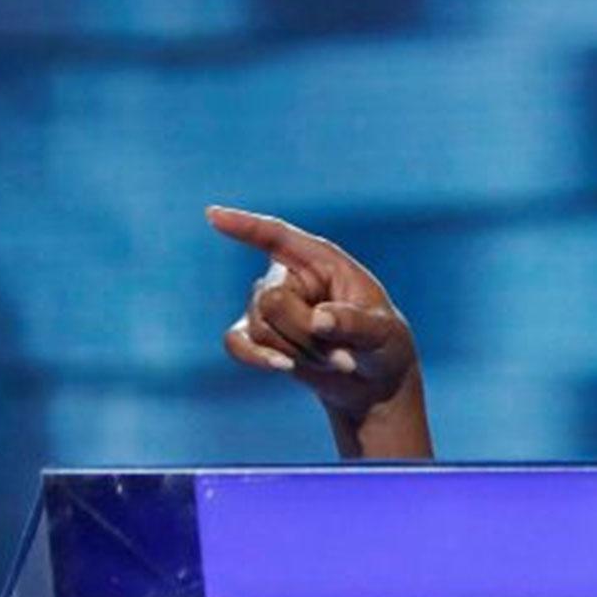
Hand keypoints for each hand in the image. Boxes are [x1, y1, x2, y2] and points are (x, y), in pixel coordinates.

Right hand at [212, 205, 432, 457]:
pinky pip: (236, 343)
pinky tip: (284, 368)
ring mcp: (269, 306)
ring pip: (260, 328)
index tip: (212, 215)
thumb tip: (318, 320)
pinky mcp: (258, 337)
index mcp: (321, 260)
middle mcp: (289, 277)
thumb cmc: (384, 345)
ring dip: (299, 353)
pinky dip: (258, 358)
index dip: (245, 226)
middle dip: (305, 335)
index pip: (277, 236)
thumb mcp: (383, 333)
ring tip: (335, 361)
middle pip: (270, 300)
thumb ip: (355, 323)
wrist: (373, 381)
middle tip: (343, 353)